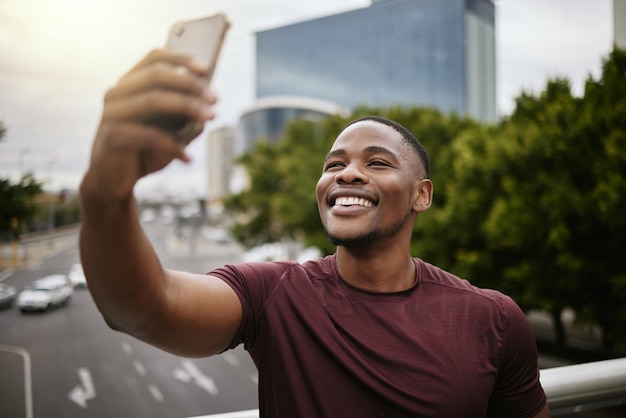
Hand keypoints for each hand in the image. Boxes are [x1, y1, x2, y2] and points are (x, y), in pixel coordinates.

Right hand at [82, 49, 216, 199]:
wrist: (113, 181)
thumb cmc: (144, 151)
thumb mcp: (169, 130)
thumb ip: (185, 116)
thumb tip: (209, 105)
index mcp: (130, 84)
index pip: (154, 57)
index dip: (181, 58)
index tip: (207, 69)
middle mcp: (117, 93)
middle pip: (156, 75)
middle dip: (191, 85)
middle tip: (215, 99)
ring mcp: (111, 113)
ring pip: (153, 100)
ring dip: (187, 107)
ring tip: (210, 119)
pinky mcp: (111, 137)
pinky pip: (148, 135)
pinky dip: (173, 145)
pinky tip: (187, 158)